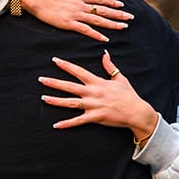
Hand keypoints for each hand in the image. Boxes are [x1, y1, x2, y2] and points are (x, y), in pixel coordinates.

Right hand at [22, 0, 128, 42]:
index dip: (112, 2)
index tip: (122, 5)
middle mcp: (81, 4)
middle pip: (104, 9)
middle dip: (118, 14)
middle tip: (130, 17)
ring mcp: (76, 14)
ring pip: (98, 19)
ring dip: (112, 24)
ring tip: (123, 27)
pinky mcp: (68, 23)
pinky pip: (86, 30)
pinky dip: (96, 34)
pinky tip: (105, 39)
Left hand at [41, 52, 160, 140]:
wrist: (136, 112)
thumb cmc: (128, 96)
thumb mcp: (120, 79)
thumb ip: (110, 67)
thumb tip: (104, 54)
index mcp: (98, 82)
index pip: (78, 71)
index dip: (66, 66)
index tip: (55, 60)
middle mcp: (93, 93)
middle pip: (70, 86)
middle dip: (54, 82)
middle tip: (41, 79)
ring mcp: (93, 105)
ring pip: (70, 102)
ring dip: (55, 101)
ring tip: (43, 98)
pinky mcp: (94, 117)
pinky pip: (78, 121)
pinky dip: (66, 124)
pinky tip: (56, 125)